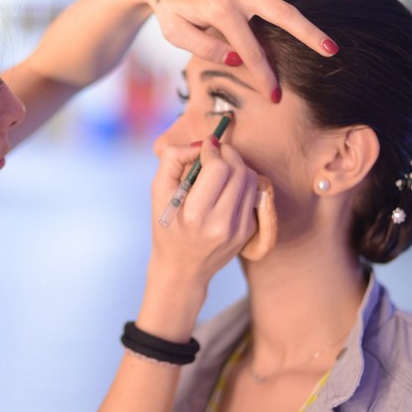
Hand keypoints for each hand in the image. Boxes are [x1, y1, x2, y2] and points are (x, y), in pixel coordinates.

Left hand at [132, 0, 338, 99]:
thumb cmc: (169, 6)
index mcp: (221, 12)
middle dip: (308, 35)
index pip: (251, 51)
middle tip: (330, 51)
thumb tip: (236, 59)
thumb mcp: (175, 34)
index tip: (275, 97)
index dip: (264, 76)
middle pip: (282, 14)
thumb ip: (204, 48)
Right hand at [148, 138, 258, 292]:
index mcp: (195, 215)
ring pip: (250, 179)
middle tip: (214, 152)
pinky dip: (241, 183)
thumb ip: (172, 160)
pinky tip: (226, 187)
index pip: (217, 168)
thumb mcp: (158, 193)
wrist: (183, 268)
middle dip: (227, 153)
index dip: (212, 150)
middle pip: (238, 170)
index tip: (205, 146)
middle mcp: (221, 224)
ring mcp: (238, 229)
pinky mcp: (248, 230)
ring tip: (220, 168)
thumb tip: (200, 143)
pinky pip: (252, 193)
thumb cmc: (167, 227)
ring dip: (236, 165)